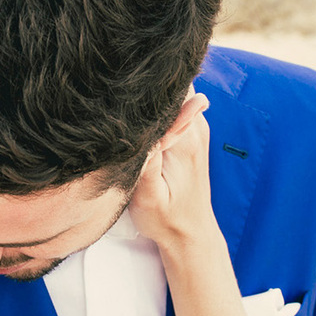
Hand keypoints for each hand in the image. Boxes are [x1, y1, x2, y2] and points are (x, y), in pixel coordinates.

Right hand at [124, 93, 213, 252]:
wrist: (190, 233)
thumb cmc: (166, 219)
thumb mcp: (148, 196)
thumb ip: (147, 159)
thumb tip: (144, 125)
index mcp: (187, 138)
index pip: (168, 90)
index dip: (143, 83)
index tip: (119, 83)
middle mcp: (197, 127)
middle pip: (173, 84)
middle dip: (147, 84)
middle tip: (118, 94)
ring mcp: (198, 128)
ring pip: (175, 91)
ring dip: (151, 95)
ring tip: (126, 105)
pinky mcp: (193, 133)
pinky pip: (176, 104)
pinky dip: (157, 105)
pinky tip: (139, 117)